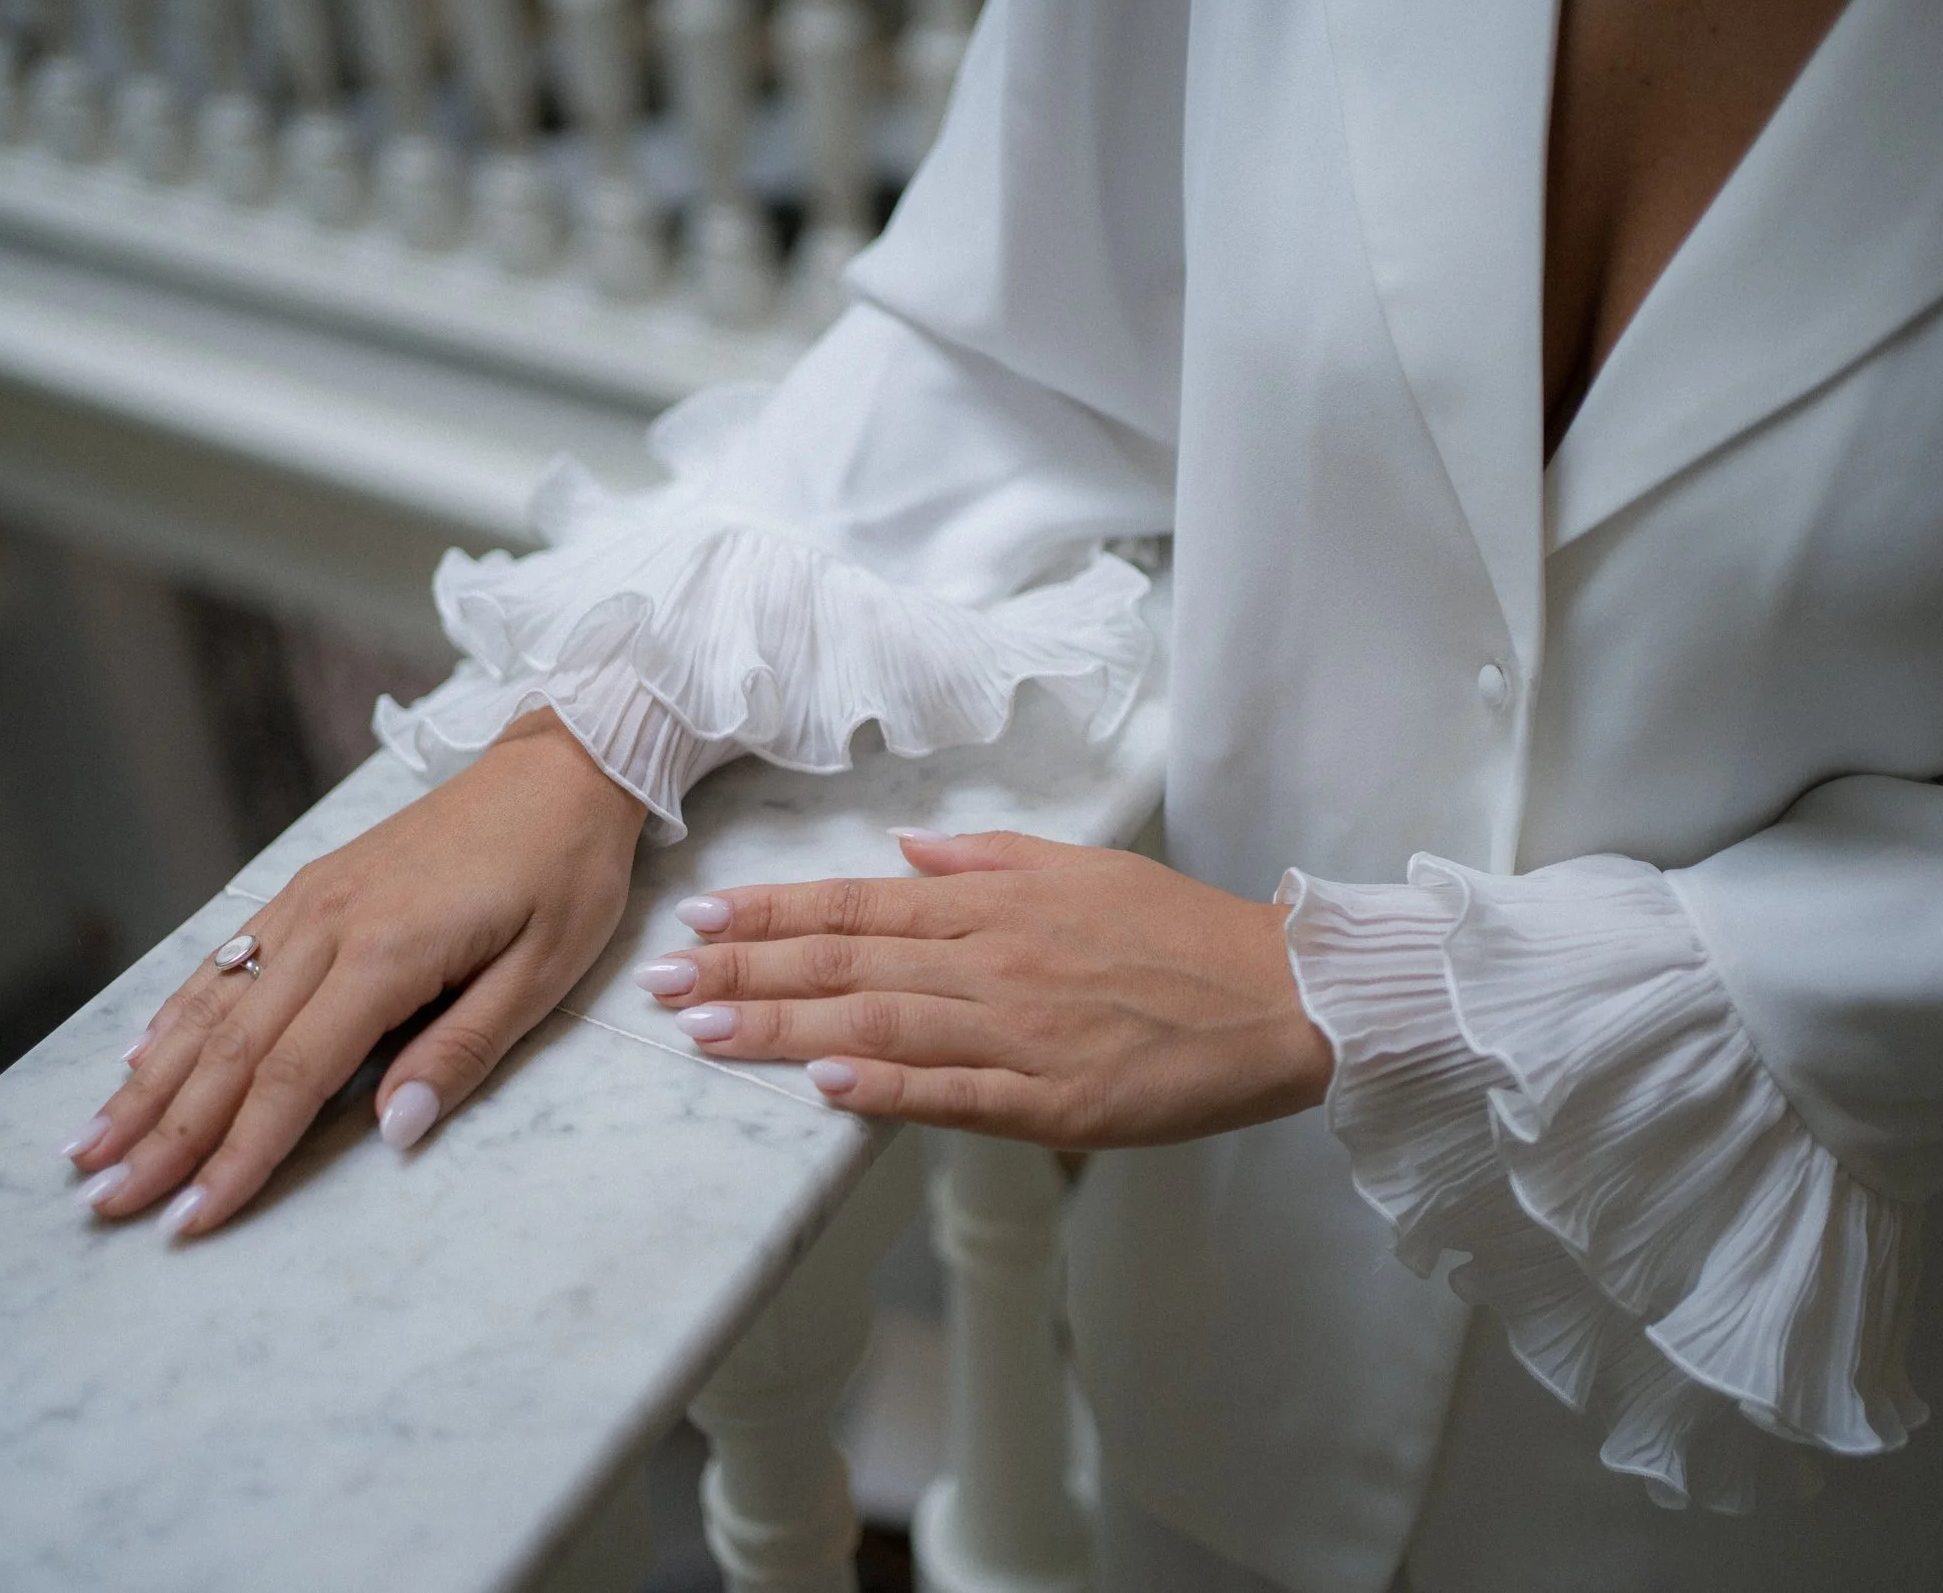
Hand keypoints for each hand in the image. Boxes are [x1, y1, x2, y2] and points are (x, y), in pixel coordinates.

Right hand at [64, 709, 647, 1236]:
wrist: (560, 769)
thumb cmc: (563, 871)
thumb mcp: (545, 970)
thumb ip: (462, 1050)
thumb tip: (392, 1130)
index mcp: (387, 953)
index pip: (292, 1075)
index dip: (238, 1154)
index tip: (191, 1216)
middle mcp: (328, 925)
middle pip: (230, 1050)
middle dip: (164, 1135)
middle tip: (106, 1203)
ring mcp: (310, 902)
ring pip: (212, 1006)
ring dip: (147, 1083)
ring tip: (89, 1145)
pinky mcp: (312, 887)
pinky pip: (227, 959)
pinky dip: (176, 1015)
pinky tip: (139, 1057)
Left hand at [636, 831, 1331, 1146]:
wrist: (1281, 996)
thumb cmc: (1180, 933)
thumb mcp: (1082, 867)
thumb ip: (986, 857)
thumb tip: (905, 845)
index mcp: (996, 902)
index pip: (859, 901)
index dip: (772, 913)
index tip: (699, 922)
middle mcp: (994, 959)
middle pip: (848, 959)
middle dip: (745, 972)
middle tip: (661, 984)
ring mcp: (1022, 1030)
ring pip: (881, 1021)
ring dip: (783, 1026)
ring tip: (704, 1032)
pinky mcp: (1056, 1098)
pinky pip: (955, 1092)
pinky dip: (886, 1086)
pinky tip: (822, 1082)